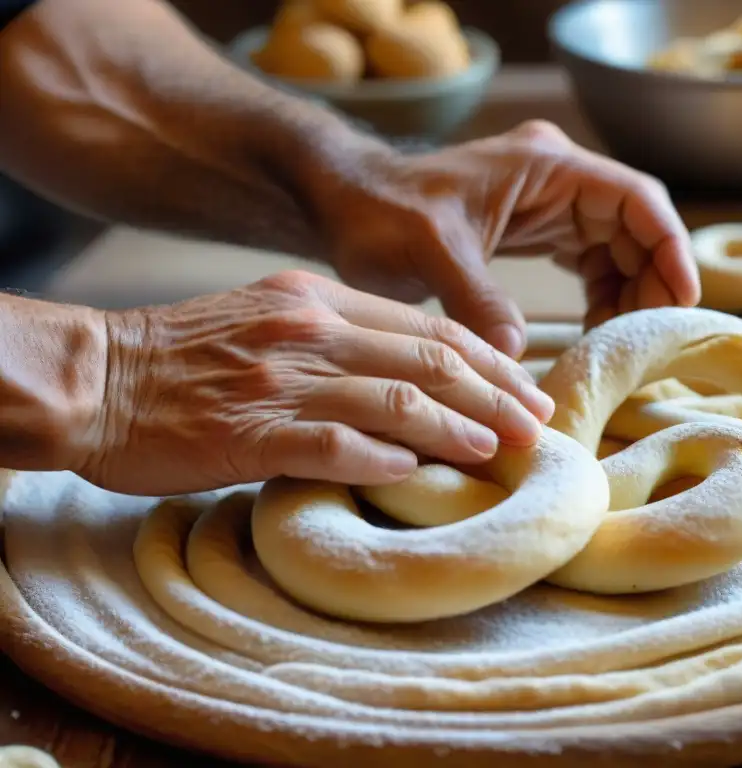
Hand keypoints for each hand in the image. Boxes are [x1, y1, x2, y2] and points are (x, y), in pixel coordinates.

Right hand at [81, 271, 553, 495]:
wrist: (99, 377)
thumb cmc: (188, 355)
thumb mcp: (271, 319)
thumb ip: (340, 338)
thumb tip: (412, 379)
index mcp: (318, 300)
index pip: (428, 328)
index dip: (489, 360)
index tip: (527, 388)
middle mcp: (310, 331)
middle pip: (428, 360)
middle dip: (494, 393)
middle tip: (536, 424)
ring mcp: (281, 380)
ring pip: (394, 400)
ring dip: (456, 427)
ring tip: (498, 449)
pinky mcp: (250, 430)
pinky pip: (333, 445)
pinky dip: (382, 459)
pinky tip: (418, 473)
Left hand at [302, 120, 699, 358]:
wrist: (343, 203)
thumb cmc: (379, 211)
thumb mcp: (429, 251)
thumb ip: (476, 299)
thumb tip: (516, 356)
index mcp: (546, 166)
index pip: (635, 198)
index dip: (669, 246)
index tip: (684, 298)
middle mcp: (556, 179)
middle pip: (635, 227)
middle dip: (651, 279)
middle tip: (649, 338)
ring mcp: (548, 204)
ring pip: (616, 247)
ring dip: (627, 293)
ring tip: (621, 343)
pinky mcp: (535, 230)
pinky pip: (588, 262)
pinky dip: (598, 296)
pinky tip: (592, 331)